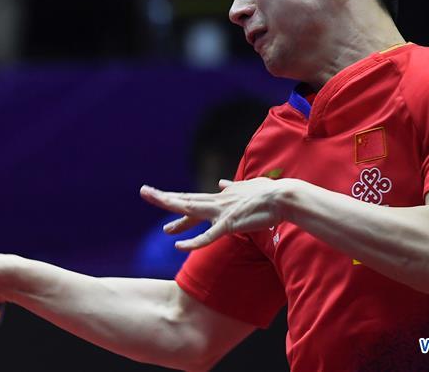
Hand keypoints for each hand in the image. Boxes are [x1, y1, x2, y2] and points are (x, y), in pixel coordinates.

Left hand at [140, 178, 293, 249]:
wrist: (283, 197)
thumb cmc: (268, 193)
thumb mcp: (246, 186)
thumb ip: (232, 187)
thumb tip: (221, 183)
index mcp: (219, 197)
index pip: (191, 198)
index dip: (174, 199)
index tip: (159, 197)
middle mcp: (216, 202)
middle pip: (185, 201)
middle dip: (164, 198)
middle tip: (144, 192)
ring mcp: (221, 213)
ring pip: (192, 213)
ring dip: (174, 217)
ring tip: (159, 226)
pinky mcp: (229, 224)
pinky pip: (208, 236)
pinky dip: (193, 241)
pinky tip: (179, 246)